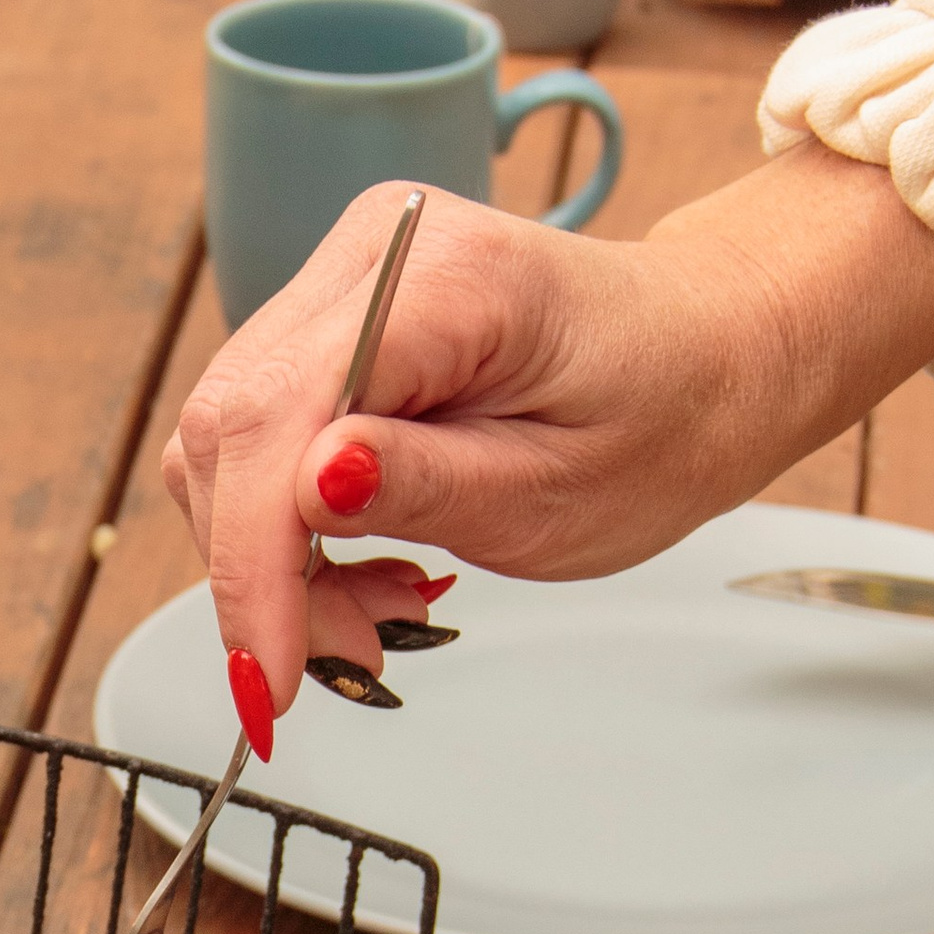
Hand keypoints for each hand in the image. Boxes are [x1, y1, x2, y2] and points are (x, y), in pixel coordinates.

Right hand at [160, 143, 933, 738]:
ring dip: (271, 553)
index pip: (280, 420)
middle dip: (261, 572)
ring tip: (376, 608)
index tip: (264, 681)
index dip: (254, 565)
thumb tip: (309, 487)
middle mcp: (375, 252)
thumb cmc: (659, 419)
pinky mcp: (330, 313)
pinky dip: (286, 520)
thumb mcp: (562, 494)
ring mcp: (345, 275)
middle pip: (232, 426)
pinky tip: (366, 559)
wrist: (706, 355)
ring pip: (227, 436)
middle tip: (347, 655)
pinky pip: (259, 430)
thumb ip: (430, 488)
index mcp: (449, 280)